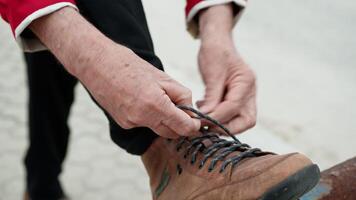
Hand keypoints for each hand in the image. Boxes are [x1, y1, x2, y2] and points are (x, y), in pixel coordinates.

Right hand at [82, 46, 200, 138]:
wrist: (97, 63)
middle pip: (172, 133)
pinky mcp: (123, 123)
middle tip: (181, 109)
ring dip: (165, 120)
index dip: (193, 126)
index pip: (184, 128)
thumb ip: (181, 95)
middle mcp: (142, 118)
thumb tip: (190, 110)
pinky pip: (144, 124)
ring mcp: (131, 122)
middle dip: (180, 124)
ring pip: (158, 129)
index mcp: (155, 105)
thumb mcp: (162, 76)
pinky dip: (149, 117)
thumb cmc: (128, 65)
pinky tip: (141, 100)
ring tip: (159, 99)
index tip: (196, 121)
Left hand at [197, 4, 256, 133]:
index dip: (217, 117)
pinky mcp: (236, 98)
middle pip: (246, 121)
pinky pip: (231, 115)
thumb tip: (206, 117)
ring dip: (222, 124)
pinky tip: (204, 109)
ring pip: (240, 121)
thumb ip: (212, 96)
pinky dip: (219, 117)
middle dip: (227, 128)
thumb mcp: (212, 73)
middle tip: (206, 126)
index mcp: (246, 82)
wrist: (217, 42)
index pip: (234, 107)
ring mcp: (245, 96)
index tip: (200, 120)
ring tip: (203, 118)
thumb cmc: (215, 52)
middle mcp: (250, 92)